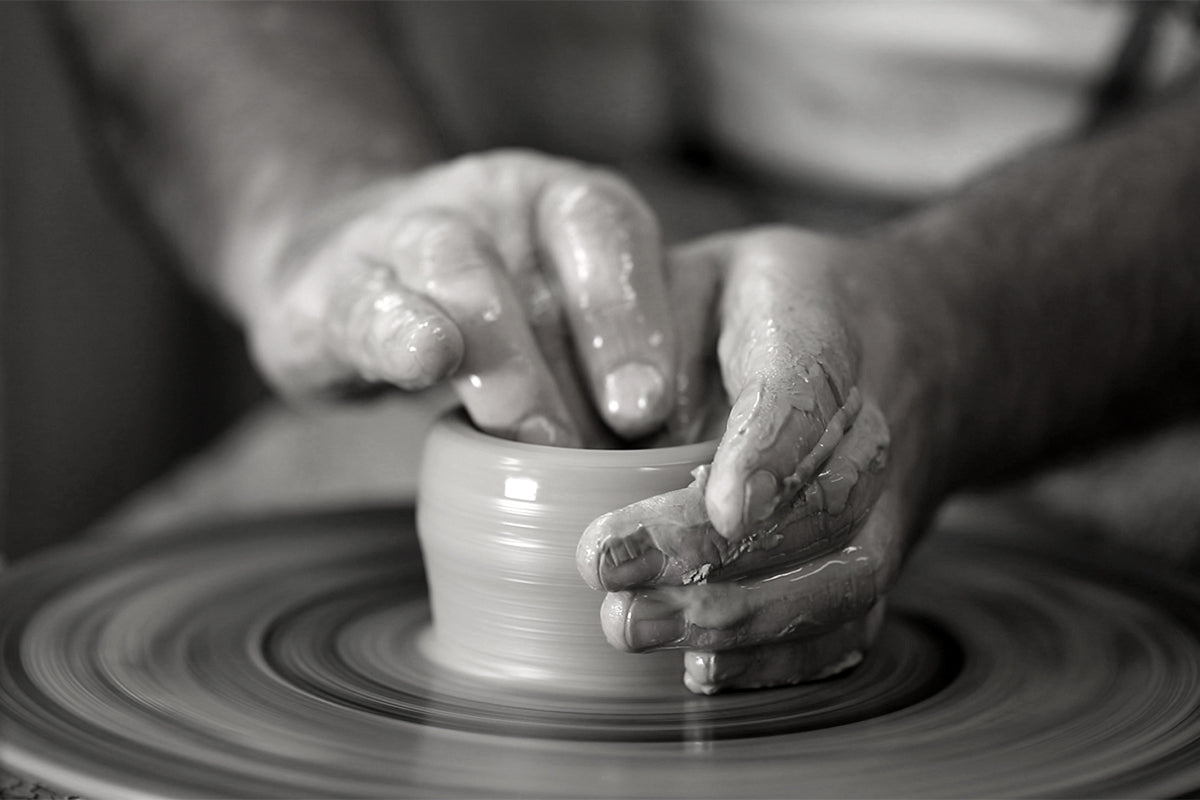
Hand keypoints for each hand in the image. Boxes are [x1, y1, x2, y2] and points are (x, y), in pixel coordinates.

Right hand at [245, 150, 676, 444]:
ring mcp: (409, 228)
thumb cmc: (484, 313)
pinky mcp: (333, 282)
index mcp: (565, 207)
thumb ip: (604, 375)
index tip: (652, 407)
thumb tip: (667, 471)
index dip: (640, 316)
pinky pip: (369, 303)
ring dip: (505, 352)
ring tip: (530, 428)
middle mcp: (497, 201)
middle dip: (600, 335)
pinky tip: (423, 358)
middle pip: (557, 250)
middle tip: (623, 428)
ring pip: (460, 268)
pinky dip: (399, 331)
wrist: (334, 259)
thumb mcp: (554, 327)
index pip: (616, 232)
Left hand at [578, 227, 940, 692]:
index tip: (722, 503)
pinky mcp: (875, 554)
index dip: (772, 448)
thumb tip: (547, 413)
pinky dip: (783, 659)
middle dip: (715, 551)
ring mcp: (887, 499)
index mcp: (818, 323)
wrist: (910, 340)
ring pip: (847, 574)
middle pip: (824, 501)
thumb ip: (630, 322)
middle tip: (608, 570)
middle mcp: (871, 420)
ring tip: (635, 627)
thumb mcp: (691, 272)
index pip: (808, 386)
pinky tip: (702, 671)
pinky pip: (853, 620)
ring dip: (742, 617)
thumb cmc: (760, 305)